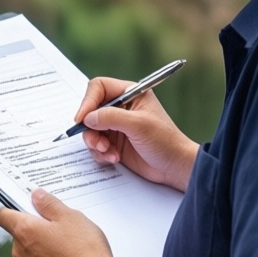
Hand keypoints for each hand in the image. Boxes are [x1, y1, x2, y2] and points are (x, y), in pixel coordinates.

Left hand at [0, 189, 121, 256]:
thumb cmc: (84, 249)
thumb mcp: (69, 215)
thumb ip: (48, 203)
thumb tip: (35, 195)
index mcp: (23, 231)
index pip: (2, 215)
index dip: (12, 208)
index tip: (27, 207)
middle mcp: (20, 253)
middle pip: (18, 234)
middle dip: (33, 229)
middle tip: (56, 227)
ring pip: (28, 253)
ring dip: (40, 248)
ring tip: (66, 247)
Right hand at [73, 76, 198, 190]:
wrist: (175, 168)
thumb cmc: (165, 141)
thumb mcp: (138, 125)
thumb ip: (111, 117)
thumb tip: (87, 118)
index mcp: (128, 94)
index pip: (98, 88)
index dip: (88, 101)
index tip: (82, 118)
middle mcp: (119, 108)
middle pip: (90, 110)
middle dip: (90, 127)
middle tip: (96, 142)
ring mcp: (115, 126)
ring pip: (90, 129)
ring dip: (95, 143)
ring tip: (109, 153)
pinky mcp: (114, 143)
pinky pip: (96, 145)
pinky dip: (101, 153)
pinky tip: (114, 158)